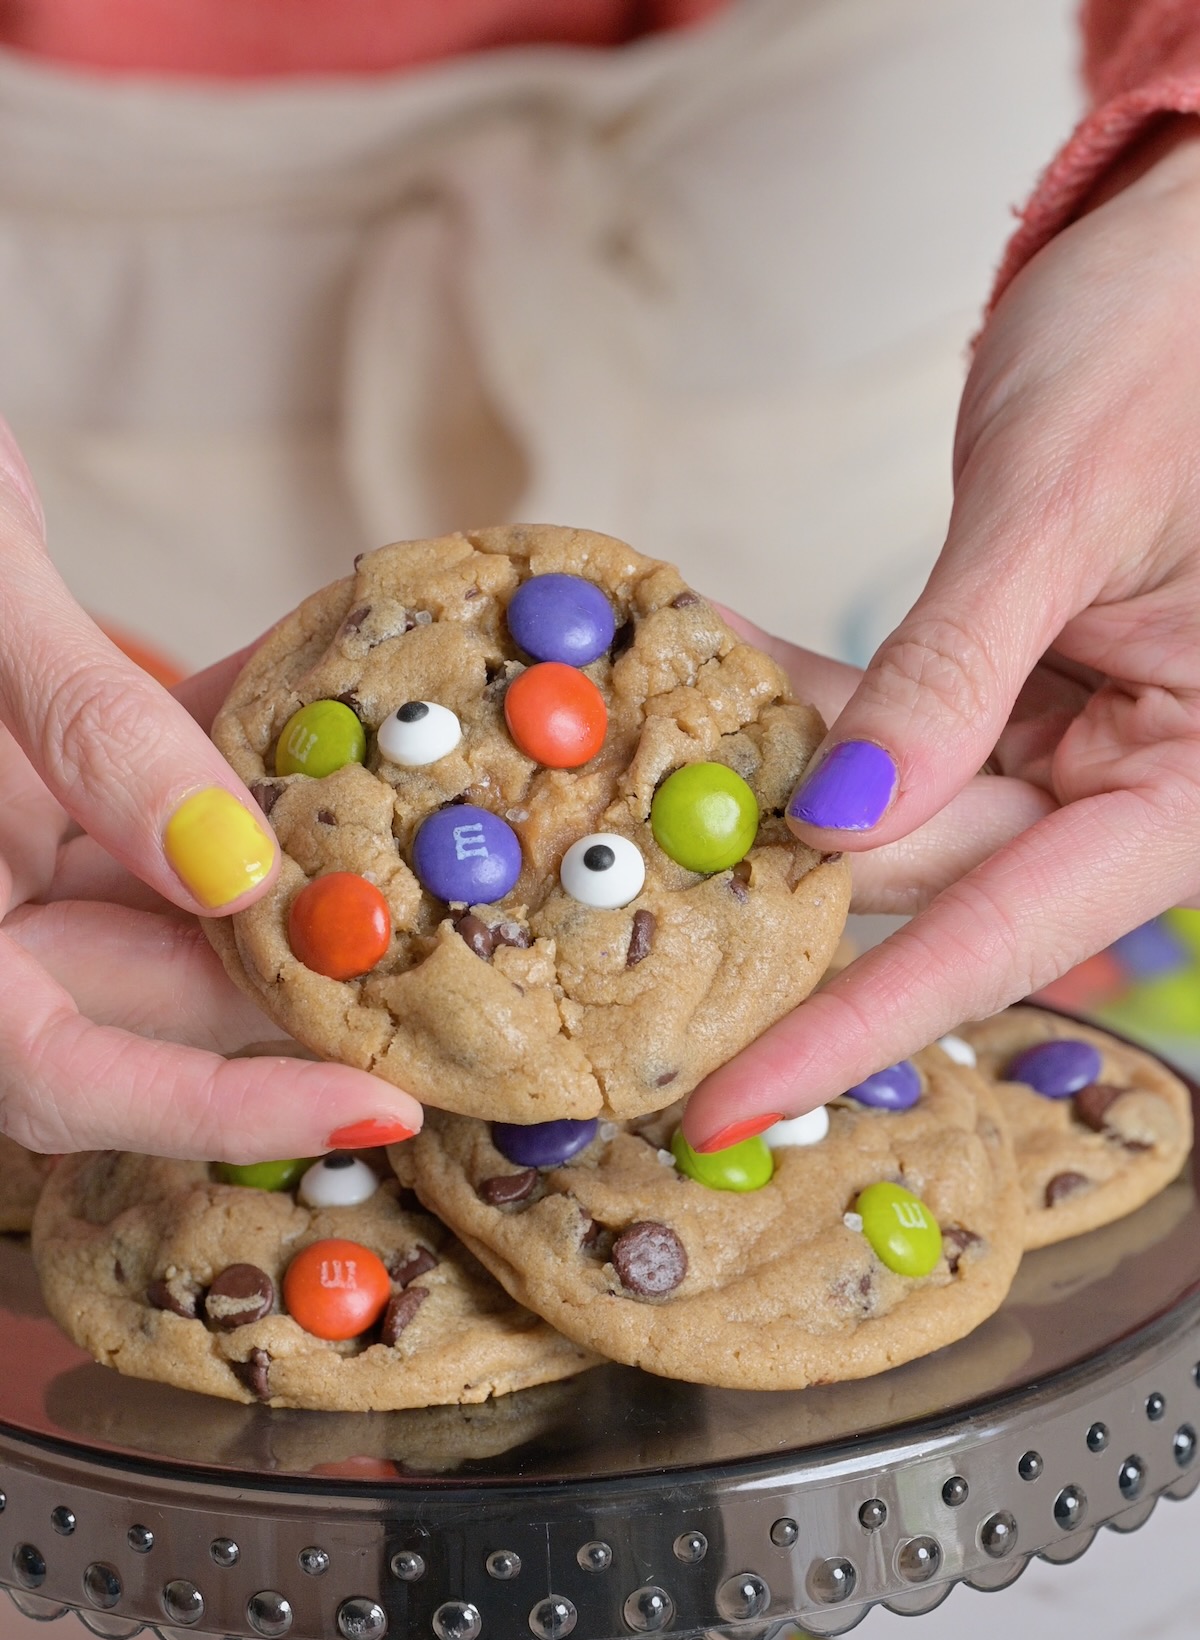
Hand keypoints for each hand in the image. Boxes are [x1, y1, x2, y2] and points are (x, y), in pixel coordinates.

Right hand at [0, 424, 421, 1157]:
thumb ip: (85, 727)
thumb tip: (232, 868)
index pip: (54, 1070)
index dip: (211, 1110)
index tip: (370, 1105)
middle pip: (140, 997)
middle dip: (295, 978)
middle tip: (453, 947)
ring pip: (165, 908)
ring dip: (287, 865)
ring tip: (411, 819)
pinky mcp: (28, 782)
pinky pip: (151, 808)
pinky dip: (231, 767)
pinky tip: (315, 710)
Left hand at [683, 125, 1199, 1150]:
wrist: (1198, 236)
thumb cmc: (1177, 341)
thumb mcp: (1063, 504)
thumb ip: (955, 671)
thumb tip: (841, 826)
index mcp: (1193, 786)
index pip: (1002, 936)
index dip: (854, 1025)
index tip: (728, 1101)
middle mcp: (1137, 790)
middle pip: (935, 878)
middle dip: (778, 900)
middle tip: (613, 936)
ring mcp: (1076, 746)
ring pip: (897, 812)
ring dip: (767, 797)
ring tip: (623, 795)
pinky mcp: (1020, 695)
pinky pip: (895, 727)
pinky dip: (804, 711)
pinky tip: (697, 682)